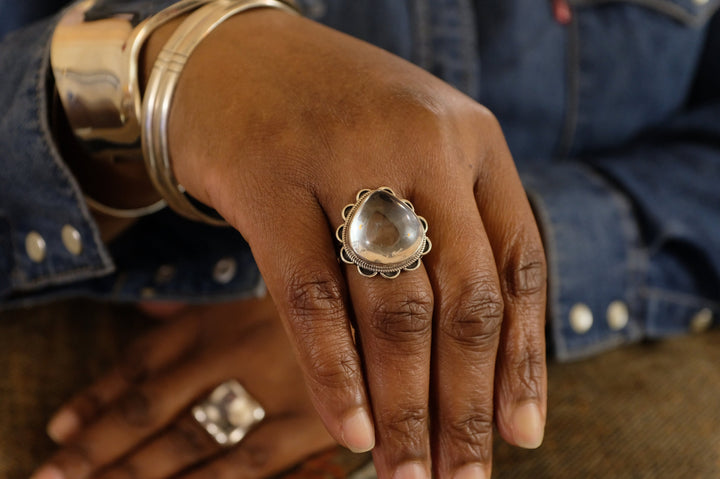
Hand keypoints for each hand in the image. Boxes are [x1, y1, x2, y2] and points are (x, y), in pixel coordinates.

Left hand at [32, 298, 334, 478]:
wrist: (391, 295)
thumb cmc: (325, 289)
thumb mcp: (263, 284)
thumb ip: (209, 302)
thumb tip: (147, 310)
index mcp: (221, 317)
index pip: (142, 363)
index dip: (97, 397)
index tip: (59, 429)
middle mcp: (235, 355)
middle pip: (153, 409)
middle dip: (97, 449)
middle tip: (49, 477)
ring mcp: (270, 392)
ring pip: (188, 444)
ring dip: (137, 475)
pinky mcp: (311, 425)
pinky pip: (247, 467)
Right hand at [147, 9, 547, 477]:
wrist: (235, 57)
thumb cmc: (335, 117)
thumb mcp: (414, 151)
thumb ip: (453, 229)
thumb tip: (479, 359)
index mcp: (472, 138)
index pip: (518, 266)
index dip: (523, 360)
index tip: (522, 435)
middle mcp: (420, 144)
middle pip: (462, 300)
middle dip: (466, 403)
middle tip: (463, 475)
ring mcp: (343, 156)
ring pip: (392, 308)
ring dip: (405, 405)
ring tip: (408, 472)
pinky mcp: (268, 180)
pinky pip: (310, 296)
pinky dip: (333, 372)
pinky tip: (350, 429)